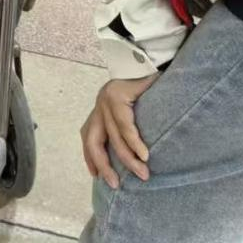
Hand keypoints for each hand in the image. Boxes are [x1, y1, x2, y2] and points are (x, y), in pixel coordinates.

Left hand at [80, 75, 156, 189]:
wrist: (154, 57)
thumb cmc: (149, 86)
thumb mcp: (135, 109)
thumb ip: (127, 126)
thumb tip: (137, 155)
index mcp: (101, 108)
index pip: (88, 136)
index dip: (90, 157)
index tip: (97, 176)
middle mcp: (100, 104)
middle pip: (92, 141)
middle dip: (102, 165)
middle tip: (115, 185)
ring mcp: (106, 98)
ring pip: (113, 137)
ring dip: (128, 159)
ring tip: (142, 173)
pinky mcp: (117, 94)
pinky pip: (124, 125)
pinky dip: (134, 142)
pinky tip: (144, 154)